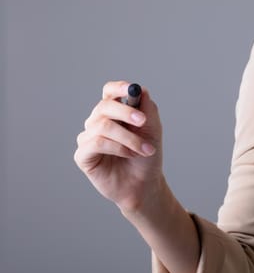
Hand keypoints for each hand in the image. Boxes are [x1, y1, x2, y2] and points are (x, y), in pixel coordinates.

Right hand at [74, 81, 163, 212]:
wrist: (144, 185)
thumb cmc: (147, 158)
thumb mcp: (153, 131)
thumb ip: (148, 110)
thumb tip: (141, 90)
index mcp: (114, 113)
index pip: (109, 92)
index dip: (118, 87)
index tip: (131, 89)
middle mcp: (98, 122)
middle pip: (104, 106)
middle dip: (126, 112)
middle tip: (143, 122)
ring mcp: (88, 138)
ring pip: (103, 126)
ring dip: (129, 138)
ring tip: (145, 150)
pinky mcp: (82, 155)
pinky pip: (96, 143)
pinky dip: (117, 147)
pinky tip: (129, 155)